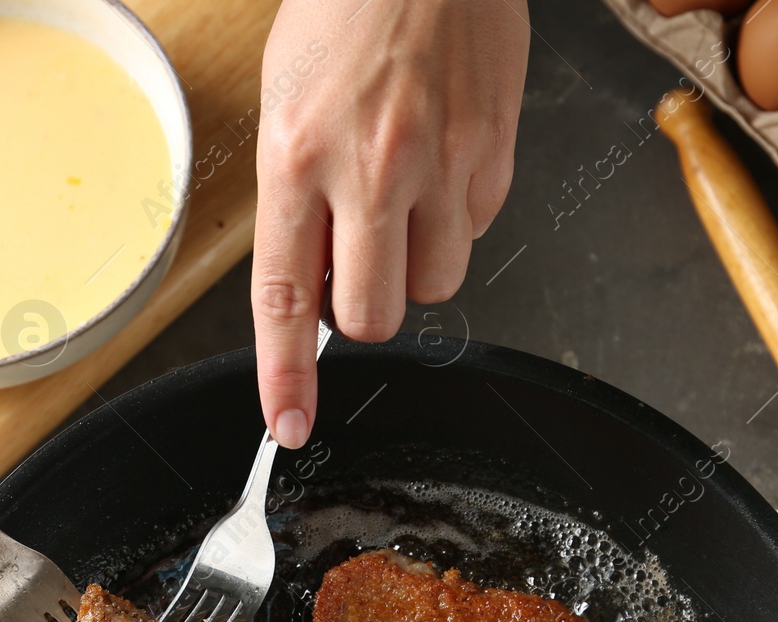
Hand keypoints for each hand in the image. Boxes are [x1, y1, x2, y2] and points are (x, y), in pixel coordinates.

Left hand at [252, 0, 528, 447]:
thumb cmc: (346, 12)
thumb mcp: (285, 103)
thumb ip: (295, 202)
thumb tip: (310, 286)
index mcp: (297, 156)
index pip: (283, 298)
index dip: (285, 376)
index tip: (287, 424)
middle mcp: (369, 169)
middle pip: (371, 315)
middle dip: (360, 308)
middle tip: (355, 259)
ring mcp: (440, 165)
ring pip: (433, 287)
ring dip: (413, 266)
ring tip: (402, 201)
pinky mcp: (493, 156)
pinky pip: (475, 235)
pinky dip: (455, 220)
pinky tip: (439, 165)